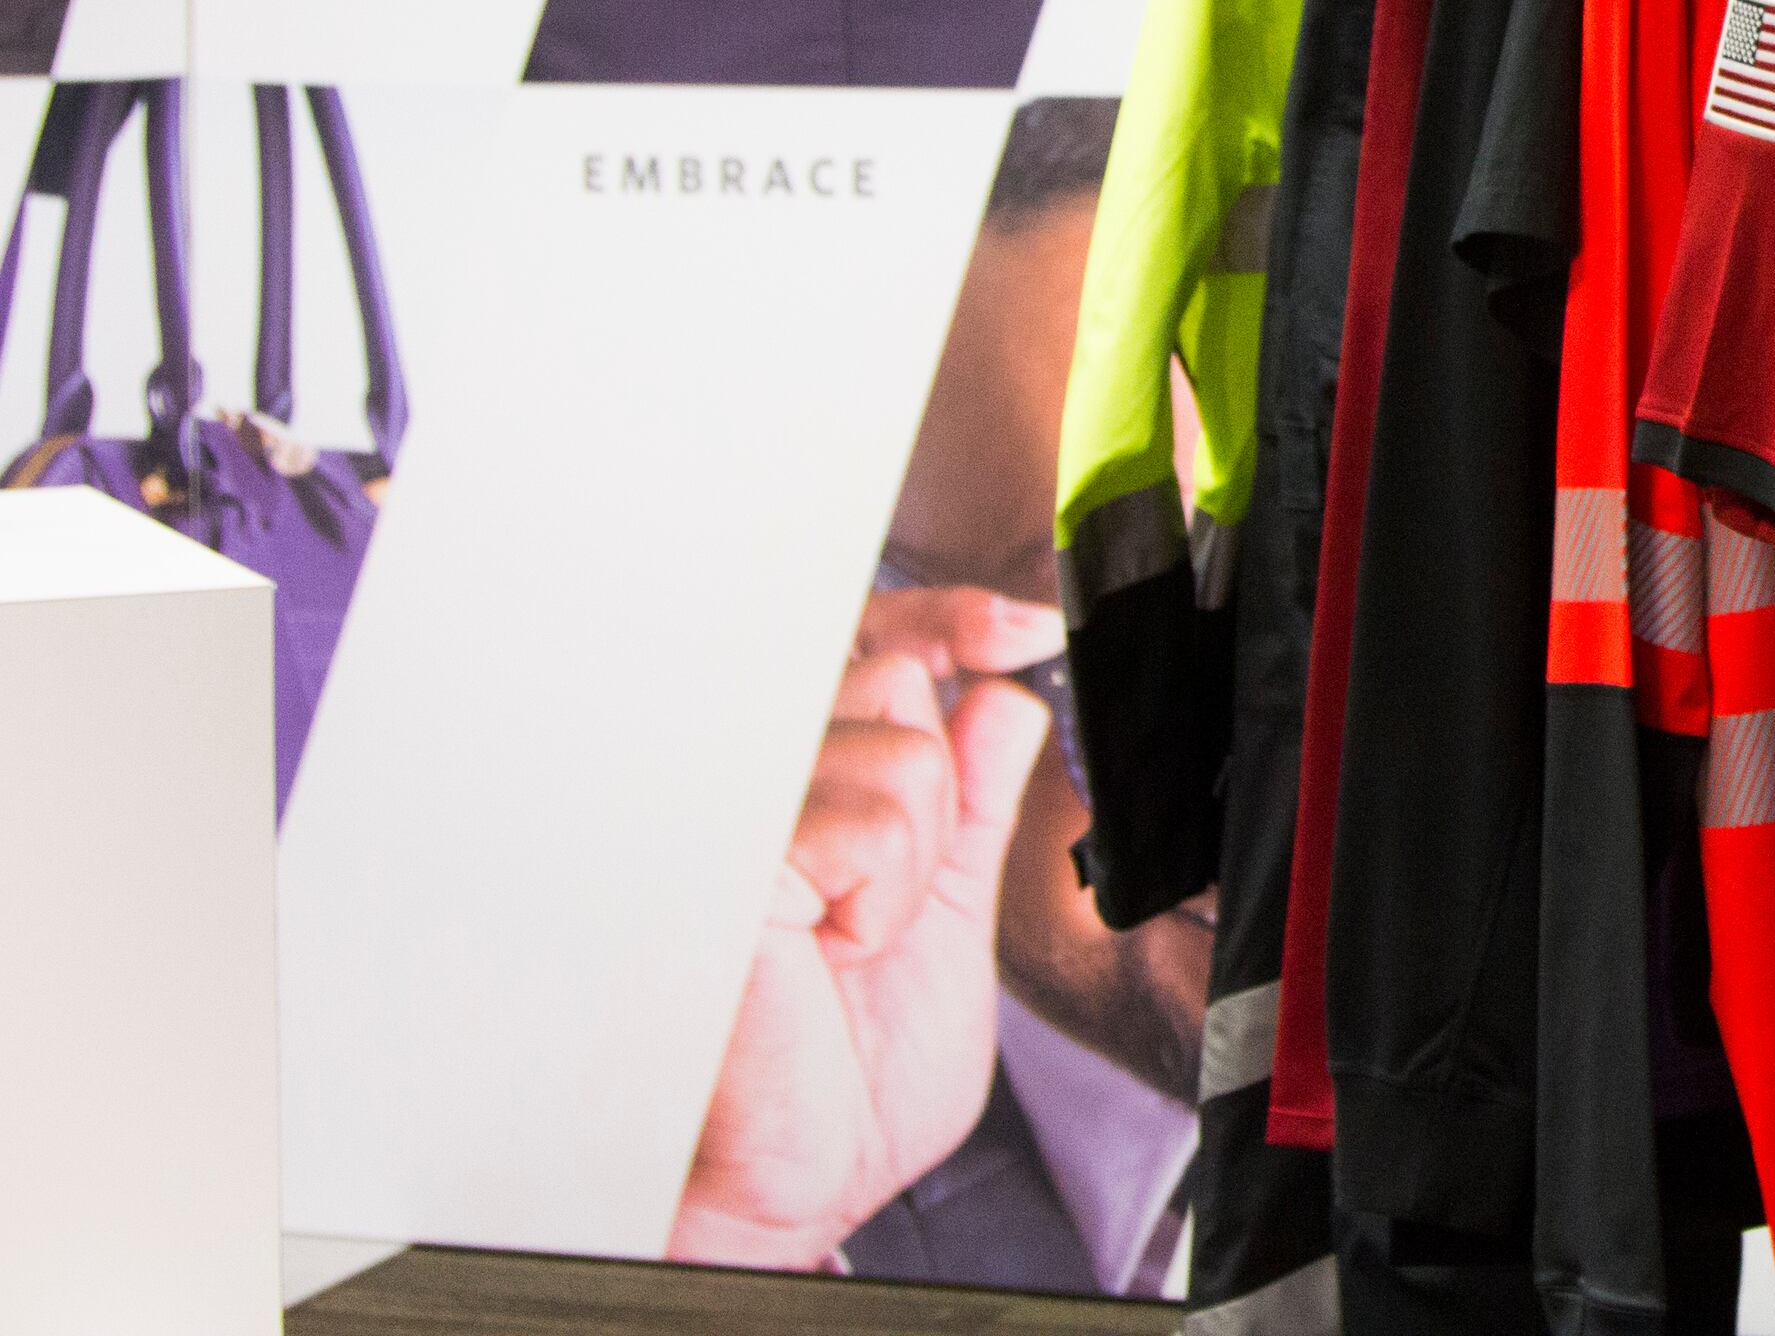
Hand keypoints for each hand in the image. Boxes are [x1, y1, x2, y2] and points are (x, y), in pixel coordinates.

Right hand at [668, 586, 1060, 1270]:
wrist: (796, 1182)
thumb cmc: (843, 1073)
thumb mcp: (943, 910)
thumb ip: (970, 797)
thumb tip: (1001, 692)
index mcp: (797, 780)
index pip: (881, 645)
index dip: (952, 620)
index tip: (1022, 628)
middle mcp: (749, 776)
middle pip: (897, 680)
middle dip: (933, 800)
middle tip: (874, 910)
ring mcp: (728, 807)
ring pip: (902, 751)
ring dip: (908, 869)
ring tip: (841, 947)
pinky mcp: (723, 855)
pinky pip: (869, 819)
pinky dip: (879, 899)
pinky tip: (824, 956)